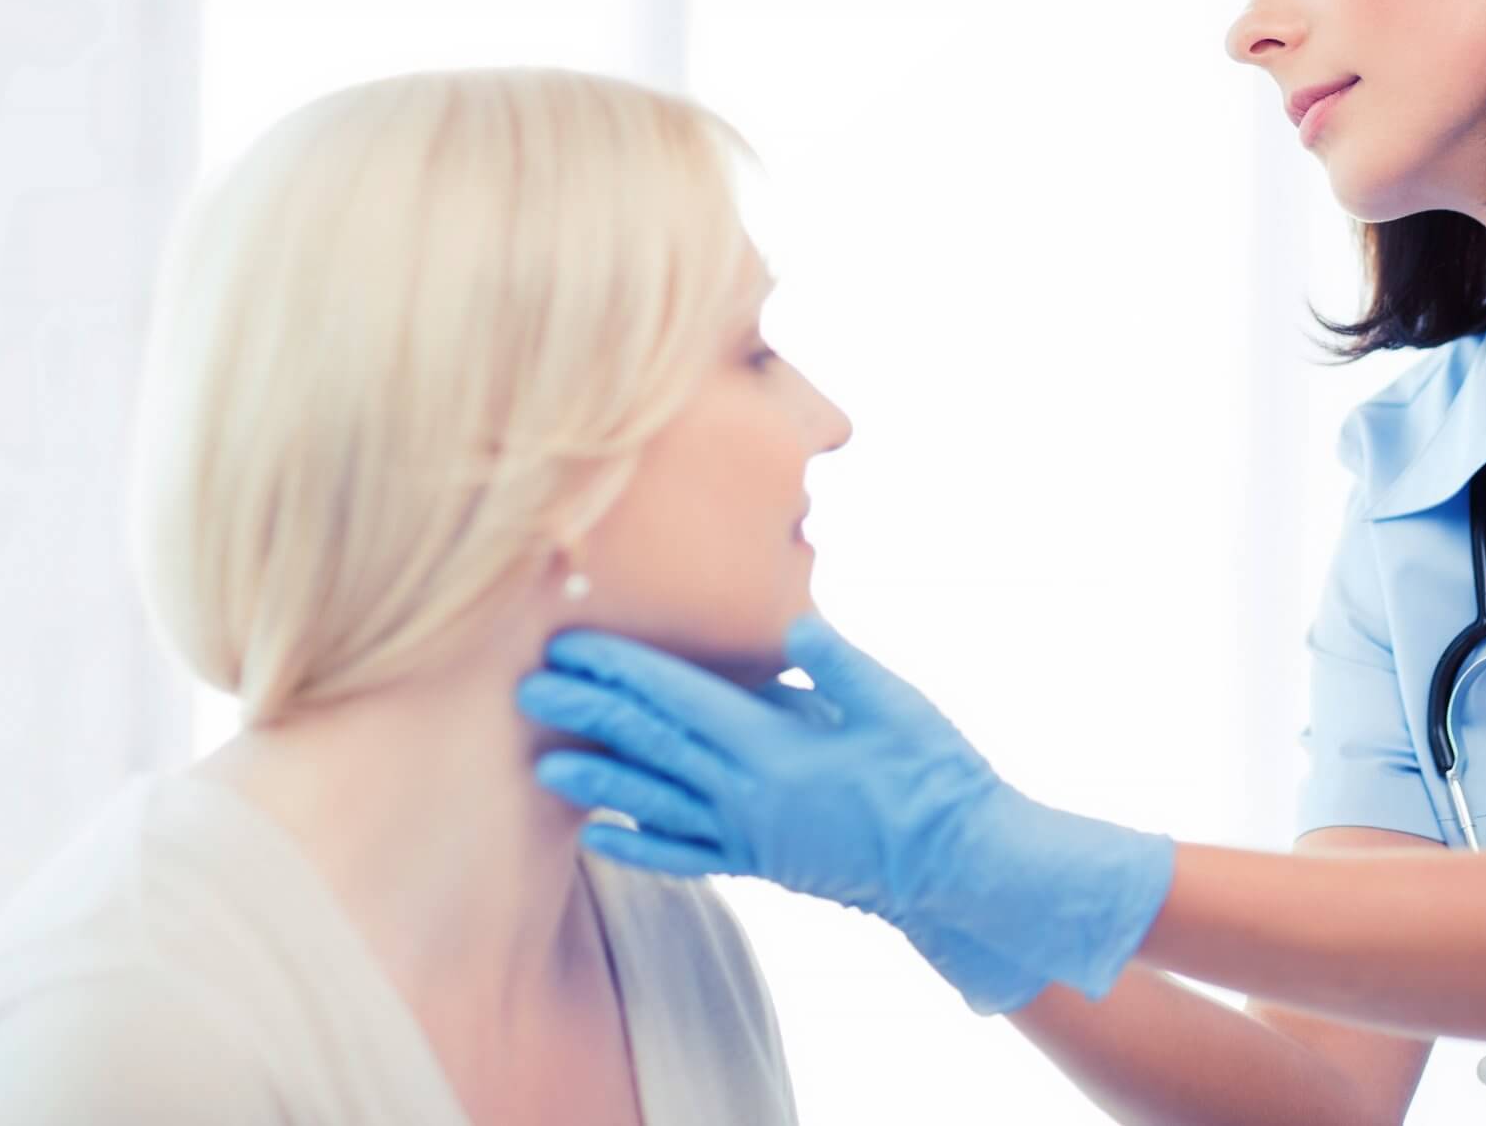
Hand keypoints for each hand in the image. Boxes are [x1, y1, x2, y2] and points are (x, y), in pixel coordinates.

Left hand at [516, 614, 1173, 1004]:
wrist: (957, 865)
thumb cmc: (933, 777)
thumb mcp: (896, 705)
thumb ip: (841, 664)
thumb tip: (794, 620)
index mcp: (775, 749)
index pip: (680, 700)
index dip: (622, 671)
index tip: (574, 646)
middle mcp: (747, 796)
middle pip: (653, 746)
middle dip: (589, 713)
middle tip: (528, 687)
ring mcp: (749, 836)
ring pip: (655, 803)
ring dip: (596, 780)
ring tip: (541, 762)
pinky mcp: (759, 863)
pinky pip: (685, 855)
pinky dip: (637, 846)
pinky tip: (598, 839)